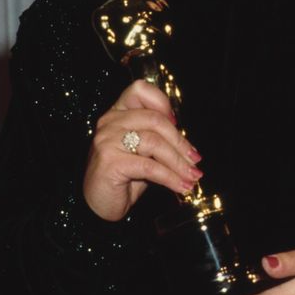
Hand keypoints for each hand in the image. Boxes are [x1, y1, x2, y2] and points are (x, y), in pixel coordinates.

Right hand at [82, 80, 201, 221]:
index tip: (178, 123)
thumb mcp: (143, 152)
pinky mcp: (110, 162)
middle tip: (195, 160)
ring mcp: (107, 141)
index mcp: (117, 113)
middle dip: (180, 142)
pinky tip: (181, 187)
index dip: (162, 102)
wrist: (99, 204)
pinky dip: (170, 177)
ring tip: (192, 176)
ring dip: (178, 162)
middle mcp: (109, 122)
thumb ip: (158, 138)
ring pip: (154, 142)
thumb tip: (189, 145)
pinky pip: (149, 166)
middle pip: (154, 119)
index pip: (139, 89)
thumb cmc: (125, 177)